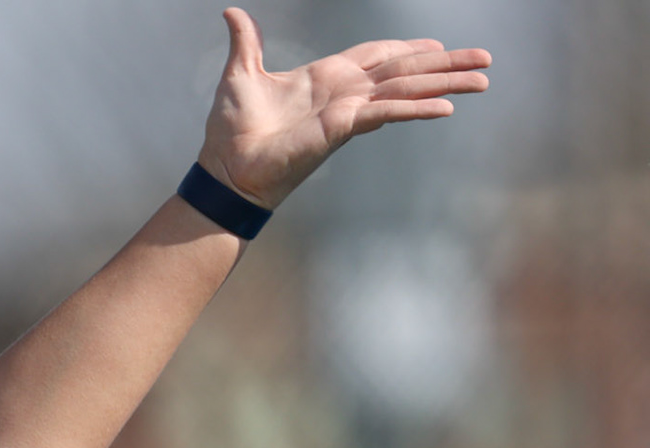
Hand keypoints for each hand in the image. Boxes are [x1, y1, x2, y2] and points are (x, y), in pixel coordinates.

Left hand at [196, 7, 489, 208]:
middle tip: (485, 59)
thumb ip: (247, 43)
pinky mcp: (342, 128)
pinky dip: (415, 108)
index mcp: (326, 76)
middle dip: (445, 63)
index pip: (377, 55)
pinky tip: (447, 106)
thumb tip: (231, 13)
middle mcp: (344, 93)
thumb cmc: (231, 131)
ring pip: (406, 89)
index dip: (407, 48)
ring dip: (445, 83)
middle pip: (404, 70)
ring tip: (483, 79)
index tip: (436, 46)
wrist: (225, 169)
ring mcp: (347, 110)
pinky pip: (386, 112)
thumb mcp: (240, 75)